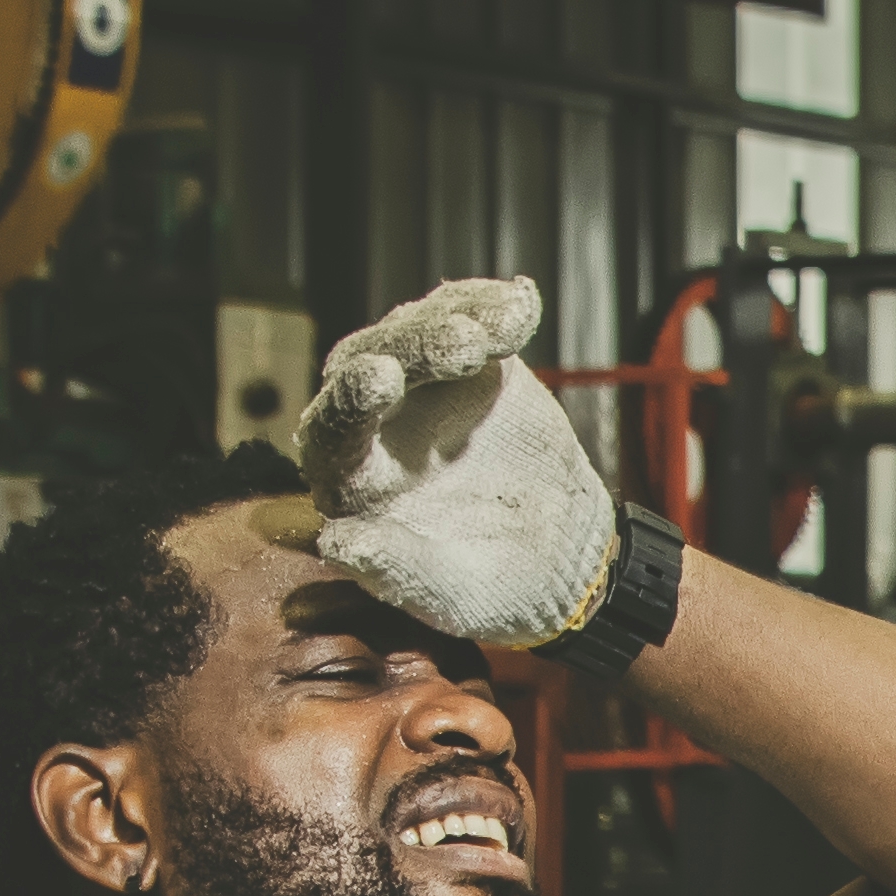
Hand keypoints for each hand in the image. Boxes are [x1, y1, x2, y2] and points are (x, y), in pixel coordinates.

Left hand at [297, 275, 621, 649]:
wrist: (560, 562)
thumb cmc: (488, 587)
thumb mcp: (445, 591)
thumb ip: (392, 566)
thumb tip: (335, 543)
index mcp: (349, 478)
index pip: (334, 428)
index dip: (353, 401)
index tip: (382, 377)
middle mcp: (372, 421)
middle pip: (375, 360)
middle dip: (415, 347)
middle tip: (463, 345)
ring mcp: (421, 385)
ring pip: (421, 330)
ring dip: (459, 320)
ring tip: (504, 328)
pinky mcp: (472, 364)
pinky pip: (473, 319)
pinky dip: (496, 309)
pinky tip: (523, 304)